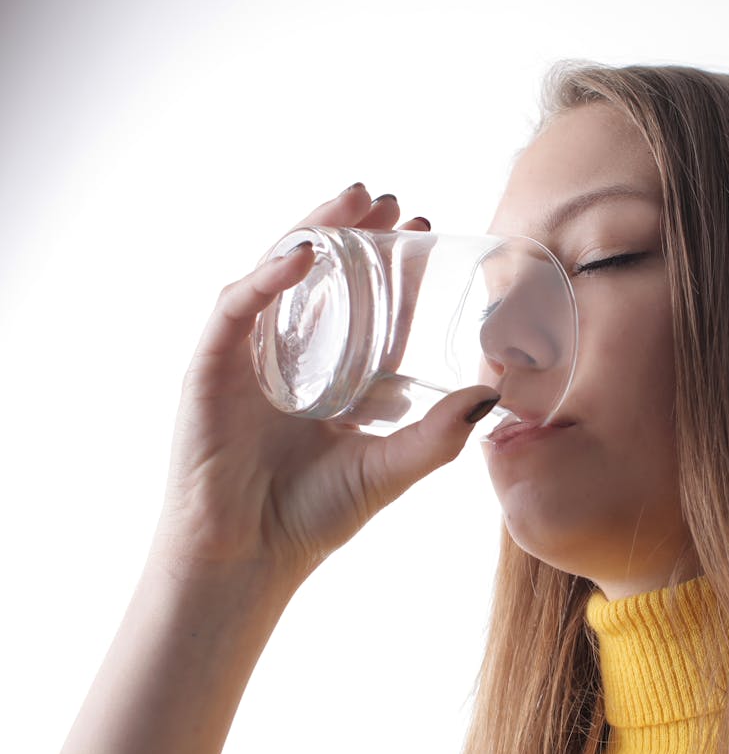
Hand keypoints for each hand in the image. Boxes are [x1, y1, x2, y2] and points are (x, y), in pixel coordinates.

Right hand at [149, 184, 498, 605]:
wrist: (250, 555)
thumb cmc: (315, 517)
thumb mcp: (392, 466)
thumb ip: (440, 434)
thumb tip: (492, 394)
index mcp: (335, 378)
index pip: (369, 308)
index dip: (395, 269)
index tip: (426, 229)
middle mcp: (292, 359)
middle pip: (324, 278)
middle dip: (355, 233)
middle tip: (391, 198)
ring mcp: (249, 358)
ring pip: (280, 276)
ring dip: (315, 232)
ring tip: (354, 198)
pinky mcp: (211, 366)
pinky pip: (238, 306)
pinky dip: (269, 276)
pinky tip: (304, 253)